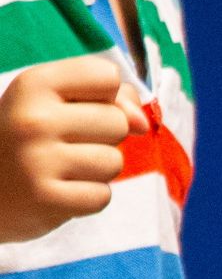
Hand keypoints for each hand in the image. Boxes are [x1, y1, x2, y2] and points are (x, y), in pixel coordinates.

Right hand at [0, 55, 147, 241]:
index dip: (103, 95)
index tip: (71, 108)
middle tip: (59, 146)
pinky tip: (56, 192)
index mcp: (33, 84)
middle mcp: (34, 120)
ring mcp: (37, 162)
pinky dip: (85, 198)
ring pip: (114, 162)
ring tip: (57, 170)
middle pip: (118, 121)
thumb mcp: (51, 102)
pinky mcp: (45, 201)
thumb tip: (143, 123)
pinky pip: (102, 196)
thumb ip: (108, 97)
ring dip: (95, 171)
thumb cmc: (20, 139)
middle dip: (100, 137)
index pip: (109, 76)